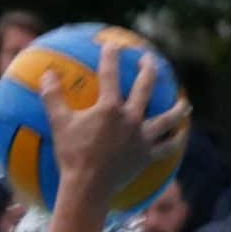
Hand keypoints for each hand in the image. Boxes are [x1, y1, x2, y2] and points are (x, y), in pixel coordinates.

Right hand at [40, 44, 190, 207]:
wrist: (88, 187)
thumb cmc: (71, 156)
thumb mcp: (58, 124)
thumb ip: (52, 97)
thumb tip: (46, 74)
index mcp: (110, 108)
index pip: (110, 75)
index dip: (110, 56)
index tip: (112, 45)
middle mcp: (131, 118)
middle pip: (145, 88)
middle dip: (149, 70)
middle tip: (150, 60)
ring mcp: (142, 137)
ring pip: (167, 118)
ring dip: (178, 108)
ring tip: (184, 103)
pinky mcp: (147, 155)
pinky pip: (167, 147)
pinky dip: (176, 140)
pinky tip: (181, 136)